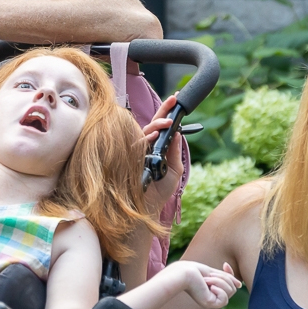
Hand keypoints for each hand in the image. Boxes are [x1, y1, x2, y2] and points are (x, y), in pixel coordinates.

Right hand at [139, 95, 183, 214]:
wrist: (148, 209)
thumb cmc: (160, 192)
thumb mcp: (174, 171)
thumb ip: (175, 153)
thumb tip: (178, 133)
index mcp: (156, 148)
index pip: (161, 127)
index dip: (167, 112)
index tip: (176, 98)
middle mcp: (145, 147)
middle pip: (152, 123)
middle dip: (163, 110)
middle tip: (173, 100)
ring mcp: (136, 152)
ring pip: (143, 131)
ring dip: (157, 125)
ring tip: (169, 122)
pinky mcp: (129, 159)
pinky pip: (135, 145)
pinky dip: (144, 139)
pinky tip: (154, 136)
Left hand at [165, 260, 240, 308]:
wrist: (184, 273)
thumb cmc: (194, 271)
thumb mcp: (215, 273)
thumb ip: (226, 278)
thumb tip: (240, 285)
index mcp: (215, 289)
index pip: (232, 283)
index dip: (231, 274)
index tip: (225, 264)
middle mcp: (214, 296)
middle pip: (233, 287)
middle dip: (224, 277)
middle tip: (209, 275)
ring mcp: (212, 301)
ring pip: (230, 292)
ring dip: (219, 281)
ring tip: (206, 280)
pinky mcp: (210, 304)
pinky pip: (225, 299)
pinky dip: (219, 290)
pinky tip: (210, 287)